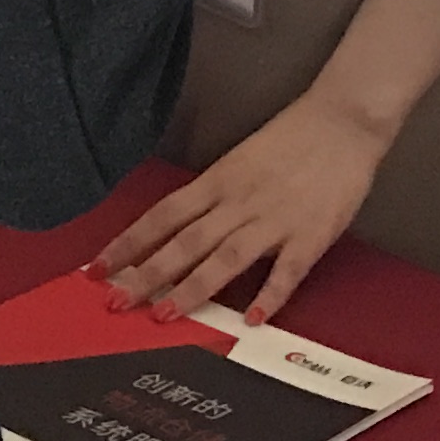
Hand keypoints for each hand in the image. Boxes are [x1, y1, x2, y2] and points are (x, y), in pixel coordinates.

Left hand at [97, 90, 389, 327]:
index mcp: (219, 181)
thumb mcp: (240, 162)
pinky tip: (251, 320)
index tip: (96, 268)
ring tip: (164, 315)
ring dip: (193, 288)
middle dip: (148, 274)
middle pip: (186, 242)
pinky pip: (287, 271)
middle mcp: (239, 202)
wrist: (343, 120)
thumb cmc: (289, 140)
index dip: (128, 243)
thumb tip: (175, 231)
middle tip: (115, 303)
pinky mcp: (311, 236)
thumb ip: (212, 197)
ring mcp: (275, 220)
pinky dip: (269, 294)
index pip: (163, 215)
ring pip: (226, 258)